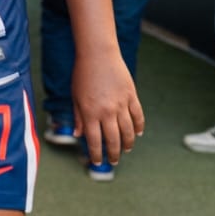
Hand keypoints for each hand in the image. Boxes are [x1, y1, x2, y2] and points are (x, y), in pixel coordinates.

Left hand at [71, 49, 144, 165]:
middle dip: (113, 154)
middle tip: (113, 161)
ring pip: (128, 131)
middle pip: (113, 140)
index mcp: (90, 112)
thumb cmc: (82, 74)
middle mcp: (106, 111)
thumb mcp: (75, 97)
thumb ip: (79, 117)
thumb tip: (79, 136)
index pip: (94, 141)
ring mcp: (121, 104)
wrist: (98, 54)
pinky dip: (139, 127)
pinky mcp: (131, 95)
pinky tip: (138, 134)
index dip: (96, 154)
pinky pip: (138, 116)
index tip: (97, 162)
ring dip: (127, 143)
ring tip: (126, 150)